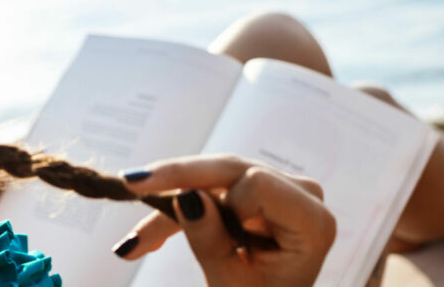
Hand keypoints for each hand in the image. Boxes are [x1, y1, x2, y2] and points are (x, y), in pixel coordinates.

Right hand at [113, 154, 335, 286]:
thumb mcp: (231, 285)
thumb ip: (211, 240)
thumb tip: (186, 195)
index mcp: (312, 222)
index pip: (257, 183)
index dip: (224, 207)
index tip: (210, 242)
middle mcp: (302, 194)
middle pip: (230, 169)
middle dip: (177, 182)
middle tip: (131, 185)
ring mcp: (281, 188)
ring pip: (211, 177)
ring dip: (169, 205)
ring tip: (133, 245)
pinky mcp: (258, 190)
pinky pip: (211, 187)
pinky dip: (180, 211)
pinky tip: (145, 241)